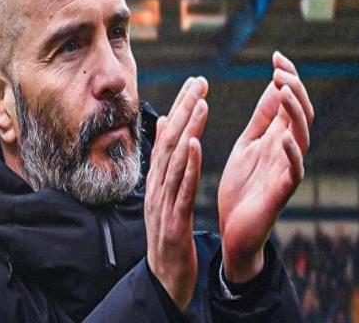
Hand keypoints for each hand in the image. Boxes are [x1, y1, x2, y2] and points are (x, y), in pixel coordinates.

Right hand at [145, 76, 208, 310]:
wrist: (164, 278)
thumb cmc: (169, 233)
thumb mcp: (165, 195)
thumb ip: (167, 162)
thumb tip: (168, 126)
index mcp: (157, 179)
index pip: (168, 137)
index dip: (181, 108)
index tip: (195, 83)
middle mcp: (156, 185)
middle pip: (169, 141)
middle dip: (185, 109)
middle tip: (200, 81)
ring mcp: (163, 203)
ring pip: (174, 160)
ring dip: (187, 129)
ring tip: (201, 103)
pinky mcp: (174, 221)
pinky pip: (181, 189)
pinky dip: (188, 165)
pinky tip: (195, 144)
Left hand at [218, 52, 313, 282]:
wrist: (234, 226)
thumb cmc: (242, 185)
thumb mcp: (248, 143)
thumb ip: (262, 118)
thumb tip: (274, 84)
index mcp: (276, 136)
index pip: (288, 102)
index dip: (287, 78)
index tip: (276, 56)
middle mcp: (286, 149)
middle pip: (300, 114)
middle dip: (294, 89)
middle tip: (281, 70)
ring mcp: (286, 169)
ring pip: (302, 136)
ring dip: (295, 112)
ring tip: (284, 90)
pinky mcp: (281, 191)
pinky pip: (294, 171)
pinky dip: (292, 154)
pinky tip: (285, 138)